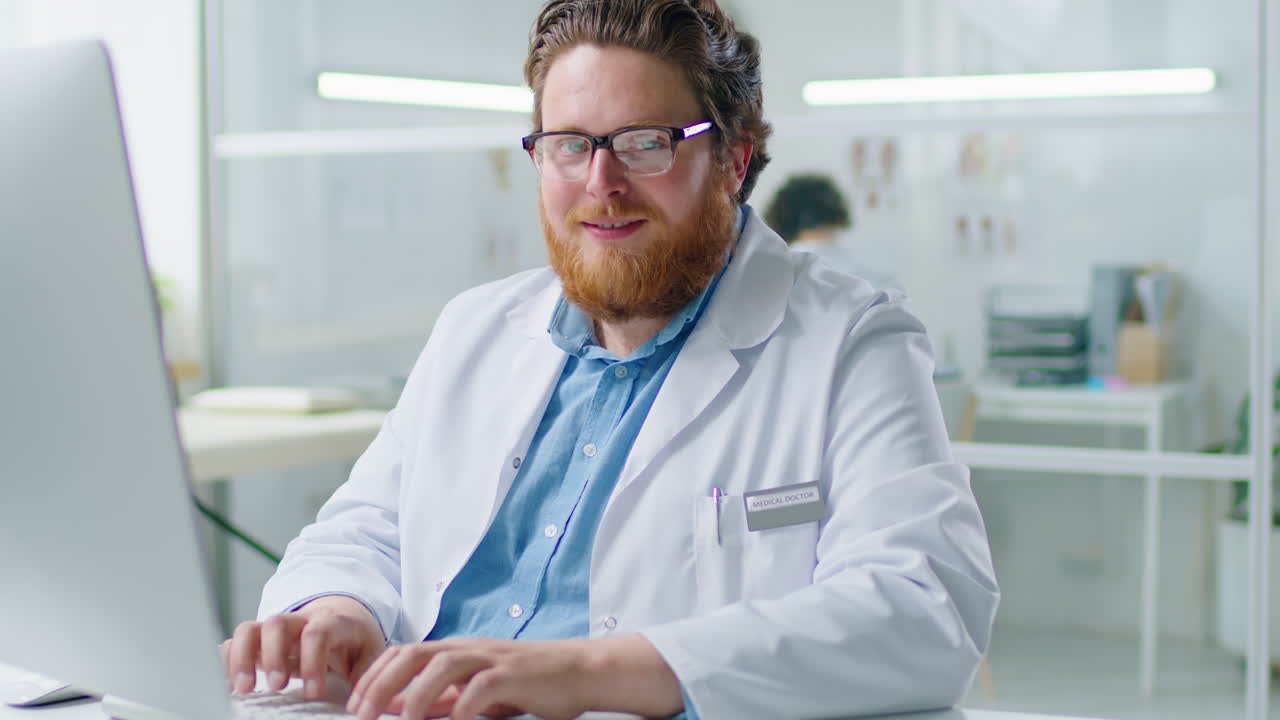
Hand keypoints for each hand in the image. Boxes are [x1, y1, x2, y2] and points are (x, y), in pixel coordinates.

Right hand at [220, 595, 384, 701]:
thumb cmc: (357, 641)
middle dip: (274, 655)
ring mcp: (276, 629)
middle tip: (277, 687)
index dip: (312, 661)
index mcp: (332, 622)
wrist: (343, 618)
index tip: (313, 693)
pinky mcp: (260, 639)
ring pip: (251, 628)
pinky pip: (236, 640)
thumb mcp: (371, 654)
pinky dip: (228, 659)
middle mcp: (300, 620)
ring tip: (245, 689)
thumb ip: (366, 676)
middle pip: (278, 623)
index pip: (318, 632)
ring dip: (243, 657)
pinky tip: (230, 685)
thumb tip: (362, 707)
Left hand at [346, 634, 682, 719]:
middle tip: (362, 712)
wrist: (580, 671)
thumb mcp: (478, 691)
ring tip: (401, 719)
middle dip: (383, 681)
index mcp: (458, 651)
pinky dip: (462, 704)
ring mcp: (493, 659)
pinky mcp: (515, 674)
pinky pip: (482, 686)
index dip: (375, 675)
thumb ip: (442, 698)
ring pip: (444, 664)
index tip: (354, 703)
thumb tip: (400, 707)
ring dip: (416, 693)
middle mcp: (471, 648)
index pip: (405, 653)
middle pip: (416, 652)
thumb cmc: (530, 683)